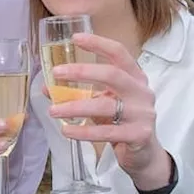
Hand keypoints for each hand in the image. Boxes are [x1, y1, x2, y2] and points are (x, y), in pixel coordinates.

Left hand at [46, 33, 171, 190]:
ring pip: (105, 105)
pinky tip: (67, 131)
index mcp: (135, 78)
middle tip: (56, 73)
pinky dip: (84, 131)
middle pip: (112, 74)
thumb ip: (80, 94)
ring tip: (53, 110)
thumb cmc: (122, 122)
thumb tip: (48, 89)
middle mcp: (141, 92)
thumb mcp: (103, 103)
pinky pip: (107, 131)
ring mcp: (143, 114)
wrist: (145, 155)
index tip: (75, 38)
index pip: (119, 53)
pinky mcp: (139, 135)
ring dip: (75, 107)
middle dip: (82, 71)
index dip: (98, 43)